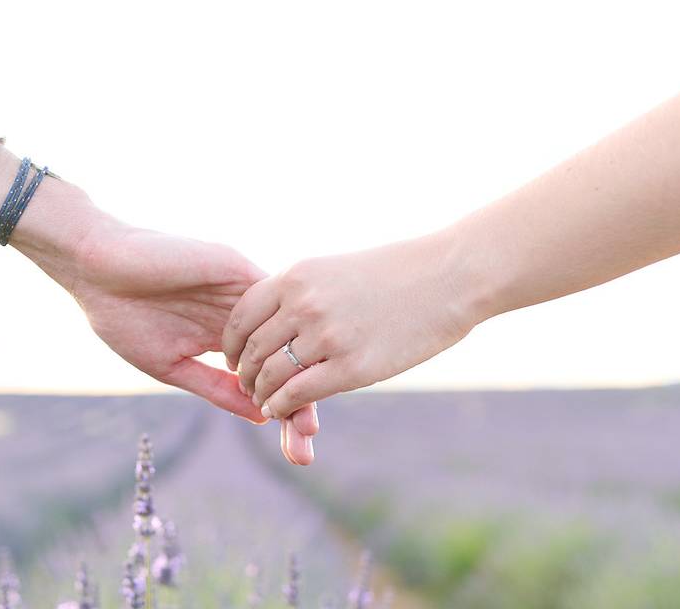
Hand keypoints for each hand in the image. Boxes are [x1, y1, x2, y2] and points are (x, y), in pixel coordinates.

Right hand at [0, 143, 318, 463]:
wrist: (97, 270)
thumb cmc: (124, 317)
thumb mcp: (172, 365)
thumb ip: (216, 387)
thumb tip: (263, 416)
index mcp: (225, 336)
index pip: (267, 373)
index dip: (285, 407)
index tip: (300, 448)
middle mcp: (241, 314)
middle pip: (284, 358)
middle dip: (301, 398)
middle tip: (309, 438)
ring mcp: (240, 291)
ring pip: (285, 334)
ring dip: (298, 373)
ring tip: (306, 416)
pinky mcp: (235, 267)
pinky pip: (271, 303)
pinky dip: (282, 337)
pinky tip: (290, 371)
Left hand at [222, 232, 479, 418]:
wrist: (448, 277)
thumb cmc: (395, 273)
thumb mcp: (333, 270)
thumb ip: (300, 293)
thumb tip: (272, 321)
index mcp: (296, 277)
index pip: (240, 316)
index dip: (231, 343)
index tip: (233, 358)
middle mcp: (303, 305)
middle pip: (251, 349)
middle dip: (244, 373)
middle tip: (247, 386)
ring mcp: (326, 337)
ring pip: (270, 375)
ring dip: (260, 393)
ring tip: (264, 401)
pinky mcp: (351, 368)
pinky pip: (297, 394)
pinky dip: (280, 406)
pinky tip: (280, 410)